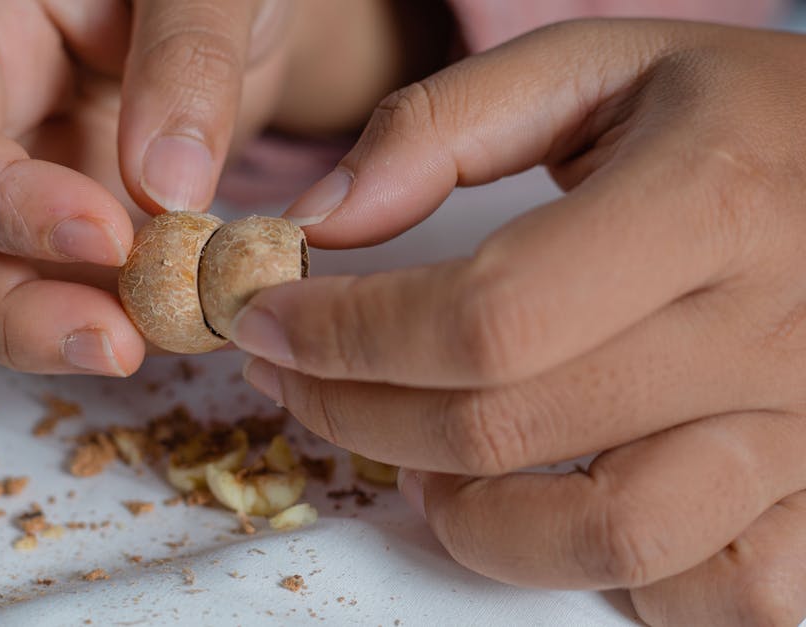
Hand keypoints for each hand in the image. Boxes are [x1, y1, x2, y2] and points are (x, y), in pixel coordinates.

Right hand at [0, 0, 417, 375]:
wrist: (231, 9)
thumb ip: (186, 57)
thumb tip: (168, 188)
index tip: (105, 236)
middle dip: (11, 312)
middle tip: (118, 343)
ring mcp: (11, 190)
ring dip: (61, 336)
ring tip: (162, 342)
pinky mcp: (60, 239)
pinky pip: (61, 301)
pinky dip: (114, 327)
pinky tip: (179, 331)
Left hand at [233, 20, 805, 625]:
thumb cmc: (742, 118)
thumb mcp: (599, 67)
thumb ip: (444, 125)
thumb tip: (320, 221)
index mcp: (705, 199)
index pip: (483, 314)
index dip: (346, 335)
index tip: (268, 321)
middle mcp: (767, 330)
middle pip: (508, 427)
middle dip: (356, 413)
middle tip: (295, 381)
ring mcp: (805, 431)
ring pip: (611, 537)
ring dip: (474, 521)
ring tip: (418, 469)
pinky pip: (721, 593)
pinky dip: (613, 579)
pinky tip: (551, 511)